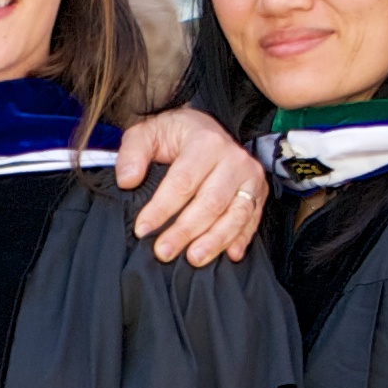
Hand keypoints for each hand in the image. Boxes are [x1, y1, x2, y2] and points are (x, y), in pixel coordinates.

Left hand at [116, 107, 267, 267]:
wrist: (207, 128)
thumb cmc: (175, 135)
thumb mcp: (148, 133)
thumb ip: (133, 153)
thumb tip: (127, 180)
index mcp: (206, 142)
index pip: (182, 182)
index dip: (161, 209)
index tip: (142, 230)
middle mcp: (234, 158)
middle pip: (210, 202)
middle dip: (185, 231)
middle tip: (163, 252)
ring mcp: (250, 176)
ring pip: (236, 214)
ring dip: (214, 241)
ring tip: (193, 259)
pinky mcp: (260, 191)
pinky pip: (253, 219)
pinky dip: (242, 239)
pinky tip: (230, 255)